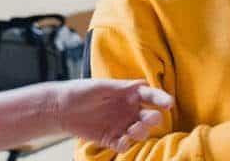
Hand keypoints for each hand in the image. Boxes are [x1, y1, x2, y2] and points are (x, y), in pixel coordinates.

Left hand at [55, 79, 173, 151]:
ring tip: (132, 132)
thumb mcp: (101, 86)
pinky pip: (124, 144)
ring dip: (140, 133)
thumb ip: (120, 87)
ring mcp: (121, 125)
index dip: (160, 99)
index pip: (149, 96)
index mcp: (129, 94)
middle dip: (153, 119)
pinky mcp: (111, 139)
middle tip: (149, 120)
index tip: (169, 103)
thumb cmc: (81, 91)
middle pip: (149, 117)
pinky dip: (125, 145)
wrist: (61, 108)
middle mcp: (129, 110)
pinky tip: (121, 142)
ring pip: (140, 132)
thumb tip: (141, 84)